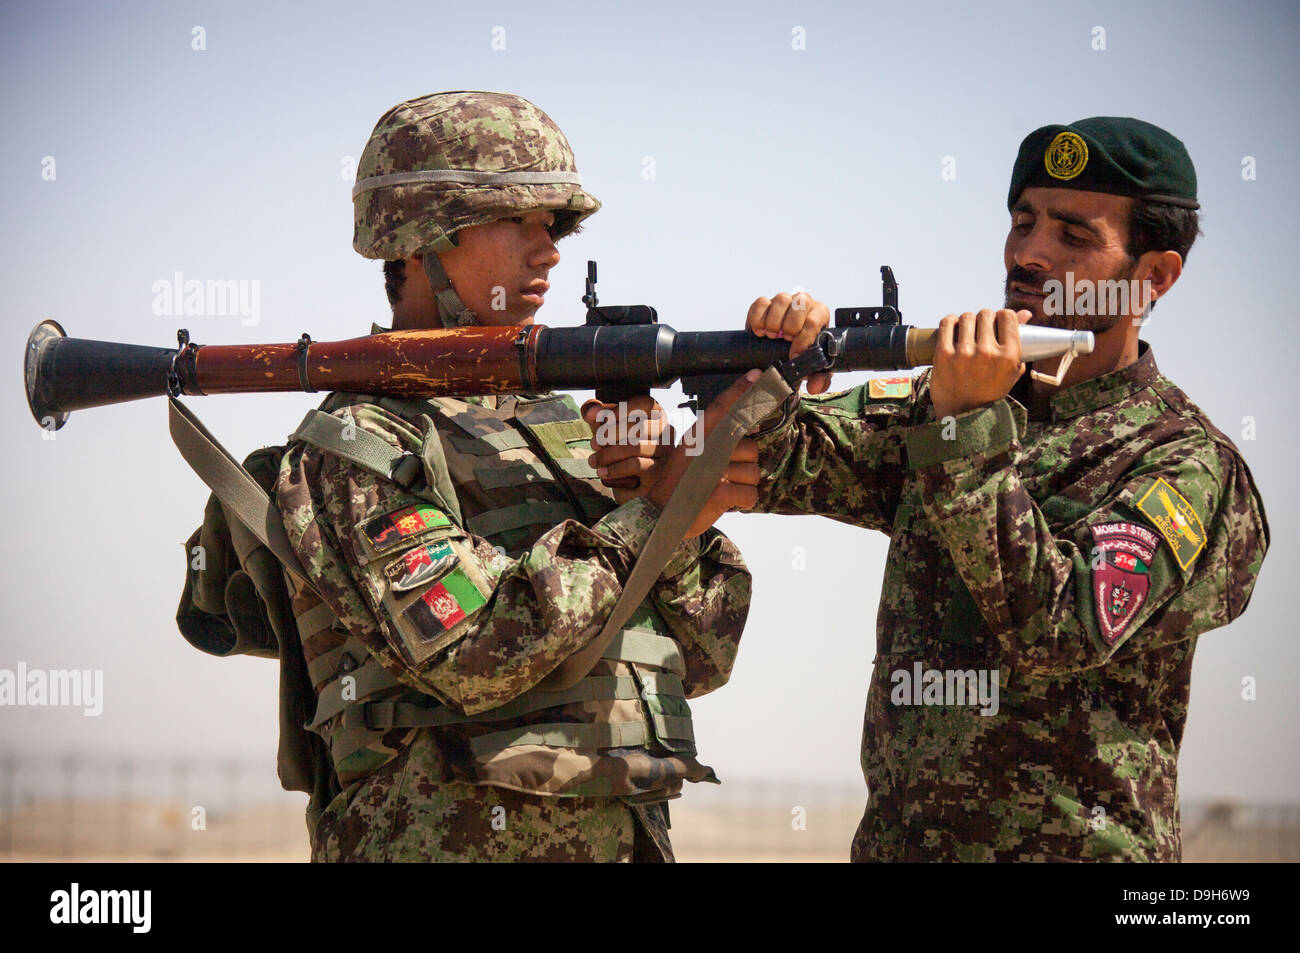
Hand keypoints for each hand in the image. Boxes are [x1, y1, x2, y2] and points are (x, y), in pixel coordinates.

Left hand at [581, 395, 673, 502]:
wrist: (629, 490)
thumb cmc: (620, 457)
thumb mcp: (606, 434)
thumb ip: (598, 419)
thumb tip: (590, 410)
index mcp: (656, 417)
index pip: (645, 403)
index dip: (621, 409)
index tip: (598, 418)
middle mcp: (667, 432)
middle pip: (640, 425)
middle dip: (610, 434)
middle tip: (594, 444)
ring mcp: (666, 452)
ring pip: (635, 446)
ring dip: (608, 454)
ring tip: (594, 461)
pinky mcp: (661, 472)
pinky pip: (636, 464)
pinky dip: (615, 468)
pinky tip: (604, 472)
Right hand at [646, 370, 761, 537]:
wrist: (660, 516)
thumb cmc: (680, 485)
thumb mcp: (693, 455)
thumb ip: (717, 441)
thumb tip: (751, 426)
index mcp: (699, 435)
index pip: (723, 407)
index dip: (740, 391)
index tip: (758, 375)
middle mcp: (706, 447)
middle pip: (751, 448)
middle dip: (745, 465)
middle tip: (725, 476)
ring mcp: (712, 470)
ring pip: (753, 473)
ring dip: (743, 485)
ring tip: (722, 489)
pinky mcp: (719, 492)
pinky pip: (750, 494)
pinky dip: (743, 501)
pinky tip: (727, 502)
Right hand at [746, 292, 832, 394]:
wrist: (783, 350)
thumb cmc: (802, 356)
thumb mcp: (813, 370)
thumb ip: (819, 379)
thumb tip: (815, 386)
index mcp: (820, 316)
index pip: (815, 320)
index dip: (803, 339)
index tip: (793, 355)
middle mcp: (804, 304)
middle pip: (800, 303)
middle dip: (790, 326)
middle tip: (782, 341)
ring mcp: (785, 301)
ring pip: (781, 299)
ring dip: (774, 321)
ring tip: (770, 336)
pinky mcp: (766, 303)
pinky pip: (761, 302)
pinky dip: (757, 317)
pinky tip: (758, 332)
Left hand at [928, 309, 1031, 419]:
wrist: (963, 414)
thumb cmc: (989, 392)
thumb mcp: (1010, 370)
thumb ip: (1019, 342)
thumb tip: (1025, 314)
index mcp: (1009, 356)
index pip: (1007, 316)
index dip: (1001, 316)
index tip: (996, 323)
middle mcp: (988, 352)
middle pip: (986, 314)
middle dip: (984, 319)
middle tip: (980, 329)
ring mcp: (964, 353)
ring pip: (966, 317)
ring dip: (967, 321)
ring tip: (966, 331)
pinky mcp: (943, 354)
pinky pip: (947, 323)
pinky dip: (950, 322)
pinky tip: (953, 327)